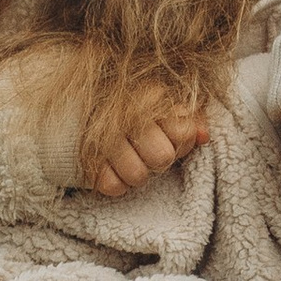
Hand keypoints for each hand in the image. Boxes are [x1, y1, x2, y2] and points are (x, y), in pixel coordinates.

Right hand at [86, 98, 211, 196]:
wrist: (77, 109)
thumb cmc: (132, 109)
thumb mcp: (165, 105)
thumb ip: (191, 118)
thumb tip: (203, 137)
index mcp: (150, 94)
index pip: (184, 133)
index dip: (180, 143)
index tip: (167, 136)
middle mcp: (126, 114)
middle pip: (162, 157)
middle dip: (158, 160)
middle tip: (145, 150)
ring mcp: (103, 136)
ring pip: (138, 176)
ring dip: (136, 173)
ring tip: (128, 159)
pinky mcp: (84, 158)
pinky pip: (111, 186)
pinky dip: (114, 182)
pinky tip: (111, 166)